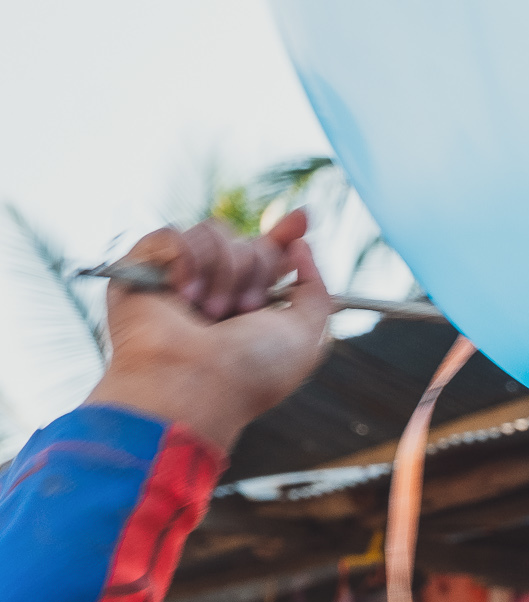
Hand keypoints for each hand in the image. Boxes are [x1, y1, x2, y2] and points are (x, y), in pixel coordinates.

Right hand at [86, 210, 331, 454]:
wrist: (192, 384)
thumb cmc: (249, 371)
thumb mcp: (305, 338)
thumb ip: (317, 293)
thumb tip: (300, 246)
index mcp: (250, 309)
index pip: (268, 257)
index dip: (285, 235)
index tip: (304, 217)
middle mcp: (214, 291)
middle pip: (247, 241)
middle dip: (255, 269)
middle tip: (244, 310)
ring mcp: (176, 279)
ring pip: (212, 231)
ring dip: (222, 271)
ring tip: (208, 312)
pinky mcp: (140, 269)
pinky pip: (172, 234)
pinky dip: (184, 261)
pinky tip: (180, 295)